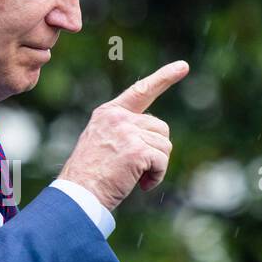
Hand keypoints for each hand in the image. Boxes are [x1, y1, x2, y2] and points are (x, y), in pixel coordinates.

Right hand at [58, 60, 188, 211]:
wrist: (78, 194)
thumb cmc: (89, 176)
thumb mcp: (102, 143)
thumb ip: (125, 132)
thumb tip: (157, 139)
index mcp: (109, 113)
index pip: (140, 91)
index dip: (164, 78)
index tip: (183, 66)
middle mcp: (118, 118)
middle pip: (160, 128)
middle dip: (156, 150)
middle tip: (139, 169)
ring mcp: (128, 132)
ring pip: (164, 146)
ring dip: (156, 165)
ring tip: (136, 177)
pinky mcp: (137, 150)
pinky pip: (162, 161)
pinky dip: (156, 176)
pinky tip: (141, 184)